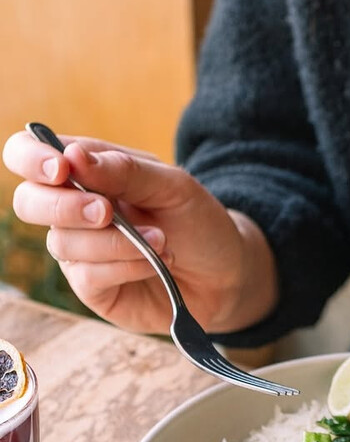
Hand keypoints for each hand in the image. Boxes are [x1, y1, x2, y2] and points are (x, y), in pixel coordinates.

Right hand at [2, 131, 277, 335]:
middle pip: (29, 202)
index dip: (31, 158)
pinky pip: (88, 276)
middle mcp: (73, 210)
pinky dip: (125, 266)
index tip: (61, 169)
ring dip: (115, 242)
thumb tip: (74, 156)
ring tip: (161, 239)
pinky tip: (156, 261)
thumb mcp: (174, 186)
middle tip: (106, 211)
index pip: (29, 154)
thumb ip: (126, 171)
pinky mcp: (93, 288)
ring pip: (63, 243)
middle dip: (64, 207)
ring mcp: (80, 251)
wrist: (227, 273)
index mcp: (86, 172)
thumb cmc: (198, 222)